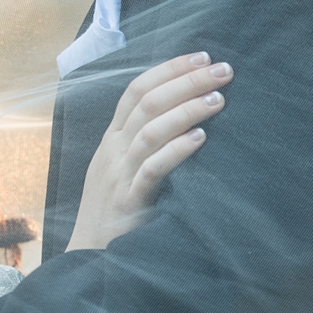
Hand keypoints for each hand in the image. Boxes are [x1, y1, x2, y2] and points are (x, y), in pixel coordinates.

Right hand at [67, 51, 230, 251]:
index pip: (137, 90)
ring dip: (187, 110)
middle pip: (148, 103)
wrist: (89, 255)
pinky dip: (177, 150)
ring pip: (151, 131)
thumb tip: (182, 111)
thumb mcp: (120, 167)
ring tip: (219, 99)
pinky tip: (200, 138)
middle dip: (187, 82)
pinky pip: (153, 170)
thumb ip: (142, 140)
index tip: (202, 57)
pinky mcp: (130, 201)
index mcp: (112, 138)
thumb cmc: (113, 208)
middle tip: (223, 70)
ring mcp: (119, 175)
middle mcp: (113, 150)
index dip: (169, 69)